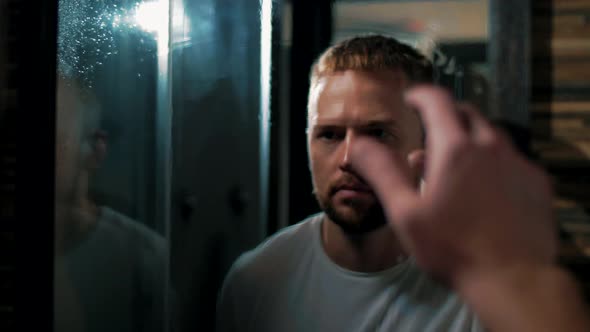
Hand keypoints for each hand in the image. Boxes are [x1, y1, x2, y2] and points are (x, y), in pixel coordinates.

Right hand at [349, 85, 557, 286]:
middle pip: (467, 113)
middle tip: (430, 134)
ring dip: (470, 139)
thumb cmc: (452, 248)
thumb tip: (358, 144)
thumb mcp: (405, 213)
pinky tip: (485, 188)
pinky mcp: (536, 182)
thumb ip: (382, 172)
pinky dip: (493, 161)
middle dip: (446, 116)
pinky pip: (511, 158)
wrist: (512, 279)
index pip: (438, 101)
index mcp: (454, 149)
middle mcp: (490, 146)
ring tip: (454, 166)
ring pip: (492, 135)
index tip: (411, 98)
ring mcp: (518, 163)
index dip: (421, 95)